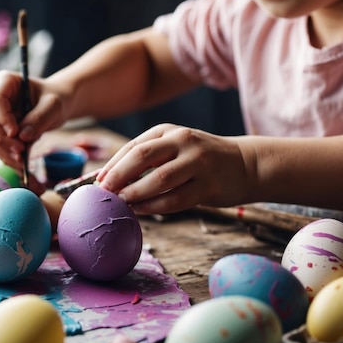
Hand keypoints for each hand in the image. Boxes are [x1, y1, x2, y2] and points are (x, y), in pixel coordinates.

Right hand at [0, 70, 70, 169]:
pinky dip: (5, 159)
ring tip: (23, 163)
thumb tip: (23, 136)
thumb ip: (40, 117)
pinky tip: (20, 168)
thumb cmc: (52, 100)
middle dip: (3, 142)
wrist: (49, 107)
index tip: (16, 133)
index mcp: (3, 82)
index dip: (2, 119)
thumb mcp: (54, 105)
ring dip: (3, 153)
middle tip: (22, 154)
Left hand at [96, 123, 249, 214]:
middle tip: (104, 193)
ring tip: (119, 204)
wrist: (245, 164)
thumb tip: (106, 177)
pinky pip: (175, 199)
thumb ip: (146, 158)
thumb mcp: (174, 147)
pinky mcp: (208, 186)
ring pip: (159, 180)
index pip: (134, 147)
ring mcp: (198, 163)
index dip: (112, 165)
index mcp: (169, 132)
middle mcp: (183, 142)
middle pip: (142, 157)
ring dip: (134, 193)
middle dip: (118, 176)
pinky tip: (140, 211)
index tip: (97, 182)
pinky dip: (154, 207)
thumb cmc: (198, 159)